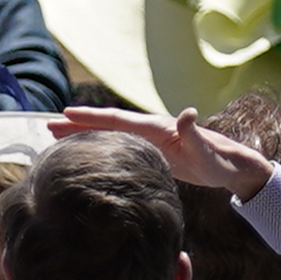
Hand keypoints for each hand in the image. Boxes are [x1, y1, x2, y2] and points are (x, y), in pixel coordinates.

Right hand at [59, 103, 274, 200]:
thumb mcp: (207, 151)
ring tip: (58, 135)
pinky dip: (99, 144)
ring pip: (109, 134)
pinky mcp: (151, 150)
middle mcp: (150, 129)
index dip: (91, 117)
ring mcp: (149, 139)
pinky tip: (88, 151)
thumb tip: (188, 113)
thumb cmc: (219, 161)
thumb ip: (195, 135)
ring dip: (84, 133)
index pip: (117, 119)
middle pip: (107, 124)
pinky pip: (118, 144)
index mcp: (156, 127)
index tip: (66, 113)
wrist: (231, 166)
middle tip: (49, 125)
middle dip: (78, 124)